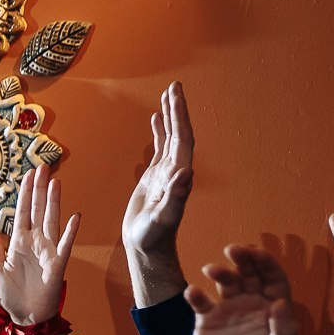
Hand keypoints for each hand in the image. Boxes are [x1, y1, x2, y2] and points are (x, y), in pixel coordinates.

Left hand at [0, 164, 77, 325]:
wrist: (26, 316)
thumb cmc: (13, 295)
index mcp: (19, 242)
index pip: (22, 212)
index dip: (25, 193)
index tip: (28, 175)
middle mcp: (35, 242)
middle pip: (38, 210)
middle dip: (39, 189)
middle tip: (43, 168)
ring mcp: (47, 251)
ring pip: (50, 221)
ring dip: (53, 202)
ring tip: (55, 182)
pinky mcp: (57, 265)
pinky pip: (64, 246)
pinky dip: (69, 233)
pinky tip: (75, 217)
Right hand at [121, 82, 192, 304]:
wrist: (147, 248)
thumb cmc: (153, 238)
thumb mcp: (163, 219)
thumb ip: (176, 197)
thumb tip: (187, 172)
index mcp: (179, 175)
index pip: (183, 139)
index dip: (180, 116)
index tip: (176, 96)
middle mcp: (175, 170)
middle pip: (179, 133)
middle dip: (177, 109)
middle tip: (174, 86)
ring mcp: (166, 173)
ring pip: (170, 137)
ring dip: (170, 116)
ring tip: (168, 95)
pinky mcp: (155, 178)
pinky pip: (159, 148)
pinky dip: (159, 131)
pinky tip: (156, 118)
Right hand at [187, 244, 298, 334]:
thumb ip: (281, 331)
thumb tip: (279, 303)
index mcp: (272, 312)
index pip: (274, 280)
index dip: (267, 264)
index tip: (257, 254)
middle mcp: (252, 306)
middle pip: (250, 274)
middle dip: (244, 259)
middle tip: (234, 250)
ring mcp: (229, 312)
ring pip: (226, 282)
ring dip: (221, 272)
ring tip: (211, 269)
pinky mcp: (206, 321)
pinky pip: (201, 302)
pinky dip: (196, 295)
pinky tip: (193, 293)